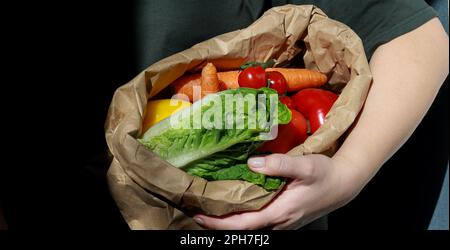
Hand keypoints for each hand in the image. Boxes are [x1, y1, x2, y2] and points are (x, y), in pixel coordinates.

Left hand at [193, 153, 359, 228]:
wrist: (344, 184)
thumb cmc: (325, 174)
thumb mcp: (305, 165)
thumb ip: (279, 165)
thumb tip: (252, 163)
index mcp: (280, 213)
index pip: (243, 224)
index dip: (219, 222)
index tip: (199, 215)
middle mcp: (279, 222)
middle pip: (243, 229)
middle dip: (219, 223)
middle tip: (198, 209)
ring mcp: (282, 222)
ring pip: (250, 227)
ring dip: (230, 221)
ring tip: (211, 207)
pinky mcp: (285, 217)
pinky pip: (258, 221)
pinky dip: (242, 216)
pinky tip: (235, 204)